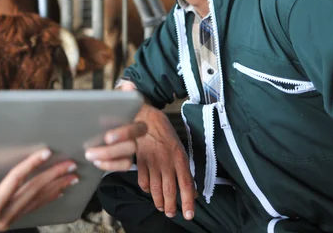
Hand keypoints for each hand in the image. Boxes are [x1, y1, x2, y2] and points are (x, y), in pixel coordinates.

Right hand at [0, 146, 77, 232]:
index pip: (15, 181)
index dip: (31, 165)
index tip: (45, 153)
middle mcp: (1, 216)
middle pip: (32, 192)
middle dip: (53, 176)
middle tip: (70, 164)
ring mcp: (6, 222)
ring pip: (36, 202)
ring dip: (56, 188)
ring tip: (72, 176)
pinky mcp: (8, 223)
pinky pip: (32, 209)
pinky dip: (47, 199)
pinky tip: (58, 192)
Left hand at [83, 84, 146, 170]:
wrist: (96, 120)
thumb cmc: (104, 108)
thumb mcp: (110, 100)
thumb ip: (118, 95)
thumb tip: (128, 85)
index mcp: (132, 120)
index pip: (138, 128)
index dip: (125, 133)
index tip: (107, 137)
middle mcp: (134, 136)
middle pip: (131, 146)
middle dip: (111, 150)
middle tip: (90, 150)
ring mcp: (129, 149)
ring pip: (126, 158)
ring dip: (108, 159)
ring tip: (89, 155)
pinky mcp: (123, 159)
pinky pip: (122, 166)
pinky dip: (109, 166)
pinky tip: (96, 162)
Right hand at [135, 103, 195, 220]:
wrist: (146, 118)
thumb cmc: (165, 133)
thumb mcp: (180, 149)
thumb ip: (184, 170)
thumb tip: (192, 190)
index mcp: (180, 158)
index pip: (186, 185)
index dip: (188, 202)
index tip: (189, 215)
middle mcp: (167, 162)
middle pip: (170, 190)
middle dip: (171, 206)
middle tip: (171, 214)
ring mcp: (152, 162)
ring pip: (155, 189)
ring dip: (159, 201)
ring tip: (161, 207)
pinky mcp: (140, 161)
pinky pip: (143, 181)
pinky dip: (145, 188)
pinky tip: (148, 190)